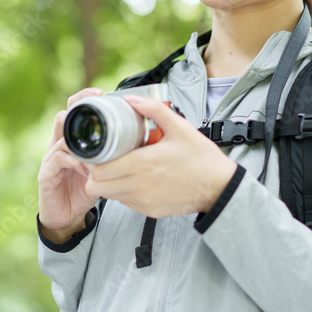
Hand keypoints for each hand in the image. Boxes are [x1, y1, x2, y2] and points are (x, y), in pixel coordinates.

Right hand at [37, 87, 103, 242]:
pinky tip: (85, 168)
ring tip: (95, 146)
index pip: (73, 112)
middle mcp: (58, 146)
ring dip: (79, 142)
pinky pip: (57, 162)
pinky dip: (72, 163)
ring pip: (60, 139)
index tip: (99, 91)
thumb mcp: (101, 170)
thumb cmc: (83, 191)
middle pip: (62, 118)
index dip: (83, 98)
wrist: (66, 217)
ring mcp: (50, 159)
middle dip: (76, 108)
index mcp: (71, 141)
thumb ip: (110, 155)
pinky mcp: (46, 175)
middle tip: (93, 105)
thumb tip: (136, 141)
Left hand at [85, 95, 236, 218]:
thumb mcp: (180, 127)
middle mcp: (140, 185)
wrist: (220, 187)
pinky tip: (134, 179)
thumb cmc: (202, 159)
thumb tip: (132, 99)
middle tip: (102, 159)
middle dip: (95, 172)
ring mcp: (144, 201)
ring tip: (117, 168)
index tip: (95, 151)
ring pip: (109, 195)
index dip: (92, 161)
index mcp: (144, 163)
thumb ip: (154, 110)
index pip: (100, 169)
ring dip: (108, 182)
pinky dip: (123, 192)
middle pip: (98, 185)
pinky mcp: (150, 211)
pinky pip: (125, 203)